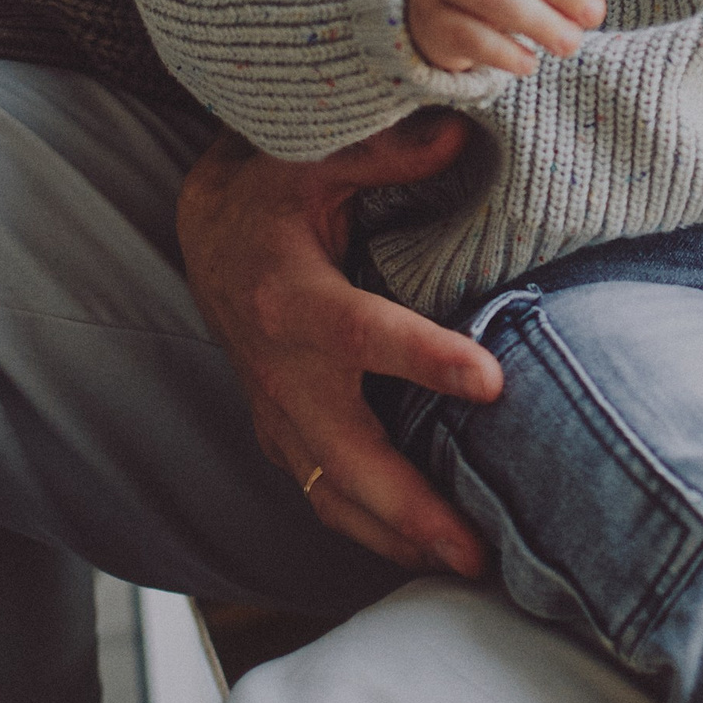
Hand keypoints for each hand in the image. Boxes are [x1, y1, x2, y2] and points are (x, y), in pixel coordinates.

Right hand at [177, 115, 493, 577]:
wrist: (209, 231)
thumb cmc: (275, 188)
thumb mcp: (318, 153)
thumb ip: (388, 150)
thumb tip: (463, 134)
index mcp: (290, 294)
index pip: (363, 335)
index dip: (427, 361)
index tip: (493, 381)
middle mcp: (277, 366)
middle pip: (344, 456)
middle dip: (410, 508)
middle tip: (476, 549)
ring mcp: (275, 410)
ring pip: (330, 494)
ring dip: (395, 538)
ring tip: (468, 568)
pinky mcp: (281, 432)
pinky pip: (324, 495)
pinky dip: (372, 530)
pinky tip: (427, 550)